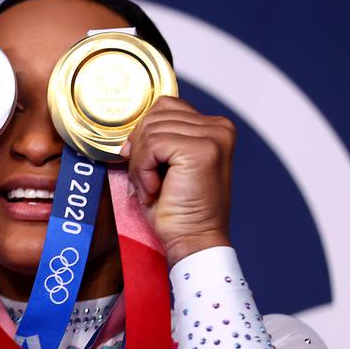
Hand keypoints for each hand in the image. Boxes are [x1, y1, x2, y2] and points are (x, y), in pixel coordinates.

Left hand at [121, 96, 233, 265]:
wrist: (193, 241)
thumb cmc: (178, 210)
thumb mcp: (166, 164)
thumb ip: (157, 138)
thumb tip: (130, 132)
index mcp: (214, 127)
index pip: (164, 107)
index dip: (144, 135)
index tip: (144, 165)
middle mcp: (219, 127)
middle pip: (155, 116)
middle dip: (140, 150)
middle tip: (149, 182)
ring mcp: (213, 137)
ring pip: (151, 130)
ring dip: (141, 164)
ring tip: (153, 188)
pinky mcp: (201, 150)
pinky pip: (152, 145)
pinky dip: (143, 170)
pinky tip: (155, 190)